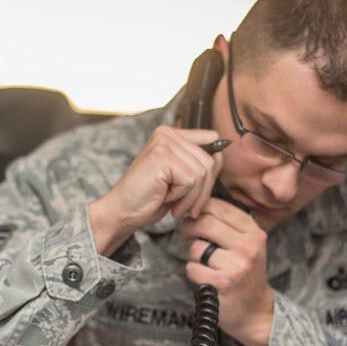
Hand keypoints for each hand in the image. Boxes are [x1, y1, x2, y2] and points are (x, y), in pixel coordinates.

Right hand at [89, 125, 222, 255]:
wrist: (123, 211)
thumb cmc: (150, 198)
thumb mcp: (180, 178)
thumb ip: (197, 163)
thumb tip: (223, 155)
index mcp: (171, 134)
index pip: (212, 140)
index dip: (213, 167)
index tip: (198, 189)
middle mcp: (167, 133)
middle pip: (210, 160)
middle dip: (203, 190)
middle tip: (187, 206)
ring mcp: (163, 143)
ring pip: (202, 172)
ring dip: (192, 196)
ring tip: (175, 204)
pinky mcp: (162, 157)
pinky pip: (191, 179)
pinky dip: (182, 196)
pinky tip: (166, 199)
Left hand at [180, 198, 273, 345]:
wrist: (255, 311)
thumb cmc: (244, 273)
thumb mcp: (246, 244)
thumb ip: (227, 224)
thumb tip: (194, 205)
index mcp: (253, 232)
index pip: (218, 206)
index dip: (197, 208)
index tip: (191, 216)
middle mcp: (248, 246)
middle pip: (204, 222)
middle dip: (188, 227)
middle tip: (185, 233)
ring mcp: (237, 265)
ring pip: (196, 247)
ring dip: (192, 255)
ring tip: (203, 262)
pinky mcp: (223, 283)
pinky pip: (193, 268)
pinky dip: (193, 272)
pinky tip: (205, 277)